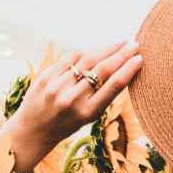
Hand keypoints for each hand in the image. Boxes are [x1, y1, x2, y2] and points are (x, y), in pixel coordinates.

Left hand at [4, 40, 142, 172]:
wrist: (33, 130)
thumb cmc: (67, 123)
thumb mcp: (88, 117)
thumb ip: (103, 95)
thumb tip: (123, 68)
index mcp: (88, 113)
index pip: (114, 86)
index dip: (128, 70)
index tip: (140, 59)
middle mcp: (72, 99)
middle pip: (103, 69)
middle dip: (121, 54)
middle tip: (134, 44)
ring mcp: (57, 86)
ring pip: (87, 60)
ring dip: (106, 48)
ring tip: (120, 42)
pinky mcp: (45, 76)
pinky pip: (70, 58)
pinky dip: (85, 52)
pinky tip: (96, 49)